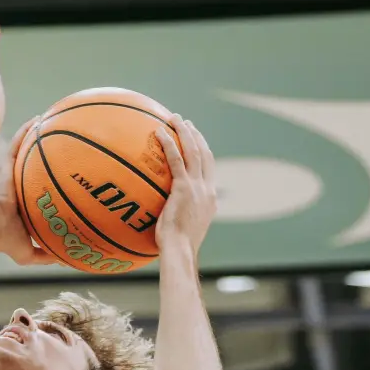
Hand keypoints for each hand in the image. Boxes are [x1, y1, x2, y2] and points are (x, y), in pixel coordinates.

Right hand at [0, 117, 56, 265]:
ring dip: (38, 135)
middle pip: (36, 163)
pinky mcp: (4, 166)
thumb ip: (46, 255)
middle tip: (68, 142)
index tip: (72, 171)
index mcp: (26, 202)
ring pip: (26, 150)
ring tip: (53, 121)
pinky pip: (17, 143)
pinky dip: (26, 131)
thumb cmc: (3, 240)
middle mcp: (19, 184)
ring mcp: (11, 174)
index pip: (41, 186)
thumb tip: (67, 260)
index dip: (54, 178)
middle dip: (49, 152)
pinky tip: (39, 119)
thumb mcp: (29, 253)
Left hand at [155, 115, 217, 256]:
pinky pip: (176, 159)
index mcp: (210, 198)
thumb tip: (164, 214)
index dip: (203, 152)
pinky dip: (169, 144)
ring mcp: (198, 187)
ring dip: (185, 132)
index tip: (196, 140)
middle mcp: (208, 189)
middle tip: (186, 123)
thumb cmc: (176, 247)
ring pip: (194, 151)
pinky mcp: (184, 187)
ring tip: (175, 119)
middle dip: (196, 136)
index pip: (209, 169)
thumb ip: (178, 216)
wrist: (180, 250)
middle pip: (205, 155)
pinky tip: (160, 132)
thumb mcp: (183, 229)